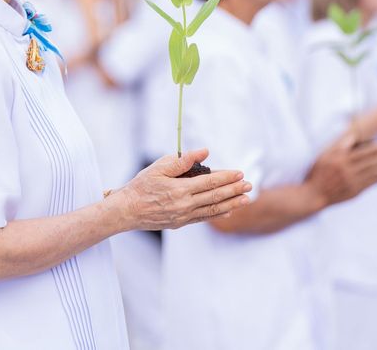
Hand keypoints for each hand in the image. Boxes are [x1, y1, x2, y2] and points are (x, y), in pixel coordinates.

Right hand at [110, 149, 250, 230]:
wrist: (126, 211)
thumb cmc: (140, 186)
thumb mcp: (159, 167)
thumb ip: (183, 160)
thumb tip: (205, 151)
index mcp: (180, 190)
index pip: (210, 182)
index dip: (227, 177)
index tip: (240, 173)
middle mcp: (185, 205)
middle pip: (215, 196)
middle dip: (234, 190)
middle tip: (249, 185)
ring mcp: (184, 216)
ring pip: (213, 210)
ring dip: (231, 203)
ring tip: (246, 199)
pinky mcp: (181, 223)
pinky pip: (204, 218)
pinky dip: (218, 213)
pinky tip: (228, 210)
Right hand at [305, 135, 376, 206]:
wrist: (314, 195)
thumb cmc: (318, 173)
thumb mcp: (325, 155)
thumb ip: (340, 146)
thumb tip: (353, 135)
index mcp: (341, 159)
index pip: (363, 152)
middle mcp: (347, 170)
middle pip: (371, 162)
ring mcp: (352, 181)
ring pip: (374, 172)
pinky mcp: (355, 191)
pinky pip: (371, 183)